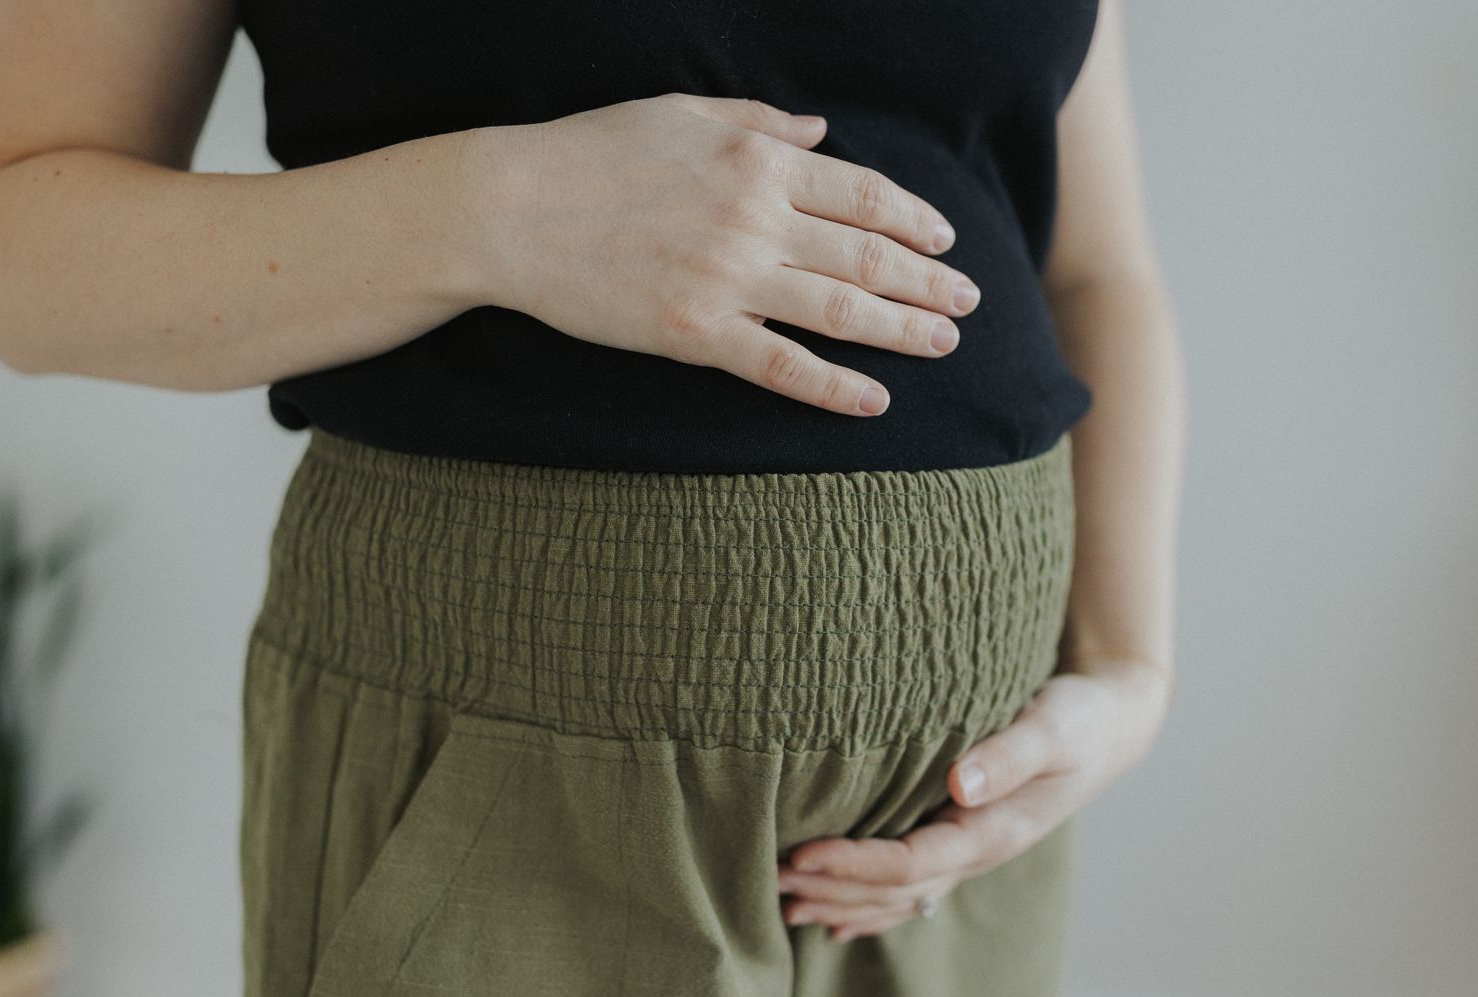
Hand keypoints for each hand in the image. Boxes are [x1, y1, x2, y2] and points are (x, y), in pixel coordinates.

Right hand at [479, 92, 981, 415]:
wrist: (510, 210)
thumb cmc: (590, 152)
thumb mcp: (680, 112)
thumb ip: (760, 121)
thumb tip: (823, 131)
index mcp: (756, 159)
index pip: (862, 192)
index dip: (914, 218)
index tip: (944, 238)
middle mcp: (754, 219)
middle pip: (867, 254)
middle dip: (927, 280)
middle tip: (967, 302)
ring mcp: (727, 280)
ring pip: (839, 311)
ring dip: (902, 331)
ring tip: (944, 345)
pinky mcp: (694, 334)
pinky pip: (781, 367)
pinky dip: (834, 388)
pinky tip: (874, 403)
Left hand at [775, 654, 1172, 940]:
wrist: (1110, 724)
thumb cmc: (1080, 716)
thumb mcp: (1054, 726)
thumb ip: (1010, 753)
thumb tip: (961, 784)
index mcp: (994, 830)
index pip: (911, 863)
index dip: (854, 864)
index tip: (801, 854)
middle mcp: (979, 850)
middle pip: (896, 889)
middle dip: (834, 888)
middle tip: (771, 879)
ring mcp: (972, 849)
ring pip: (901, 895)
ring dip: (845, 901)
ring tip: (786, 904)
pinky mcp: (964, 835)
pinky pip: (913, 885)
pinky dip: (872, 902)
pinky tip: (836, 915)